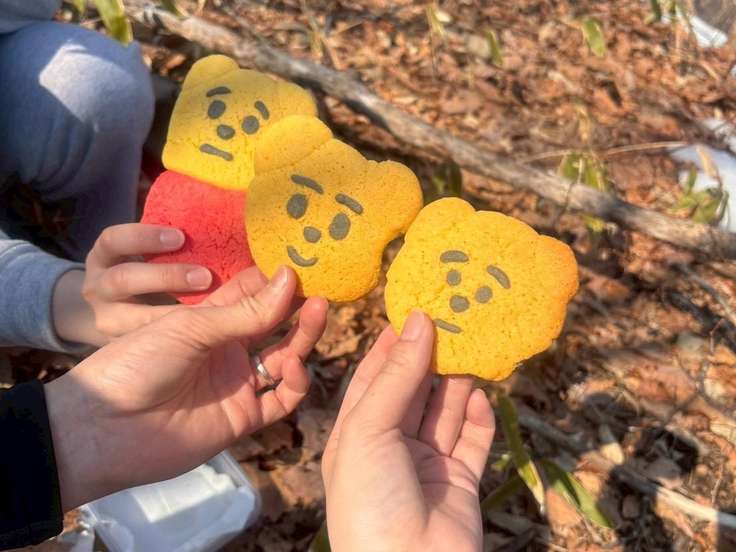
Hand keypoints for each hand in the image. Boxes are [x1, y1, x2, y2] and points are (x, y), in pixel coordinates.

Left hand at [45, 265, 327, 509]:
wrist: (105, 428)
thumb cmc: (138, 363)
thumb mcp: (191, 328)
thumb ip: (245, 311)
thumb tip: (290, 277)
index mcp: (209, 320)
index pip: (253, 294)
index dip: (277, 279)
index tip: (304, 261)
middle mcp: (228, 349)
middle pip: (274, 325)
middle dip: (298, 306)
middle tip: (321, 288)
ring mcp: (237, 383)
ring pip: (285, 358)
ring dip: (303, 337)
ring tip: (318, 312)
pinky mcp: (243, 417)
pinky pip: (281, 400)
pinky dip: (295, 384)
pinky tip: (295, 366)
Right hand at [65, 224, 213, 343]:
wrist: (113, 309)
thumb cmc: (144, 268)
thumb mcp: (145, 252)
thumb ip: (170, 242)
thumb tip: (214, 218)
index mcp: (105, 255)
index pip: (114, 240)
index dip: (145, 237)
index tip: (180, 236)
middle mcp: (97, 286)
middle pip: (123, 280)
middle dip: (165, 277)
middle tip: (205, 276)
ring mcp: (105, 317)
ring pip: (131, 316)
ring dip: (171, 312)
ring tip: (204, 310)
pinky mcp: (115, 342)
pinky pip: (143, 340)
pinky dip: (171, 338)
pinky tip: (200, 334)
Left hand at [322, 312, 494, 551]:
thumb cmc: (369, 498)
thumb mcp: (370, 428)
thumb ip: (397, 375)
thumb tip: (419, 321)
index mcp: (356, 434)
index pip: (374, 377)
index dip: (392, 344)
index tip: (413, 310)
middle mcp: (390, 446)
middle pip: (413, 390)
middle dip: (430, 356)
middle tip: (452, 318)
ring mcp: (426, 464)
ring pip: (445, 411)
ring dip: (457, 380)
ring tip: (472, 344)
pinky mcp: (460, 482)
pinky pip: (473, 440)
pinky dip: (478, 416)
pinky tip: (481, 393)